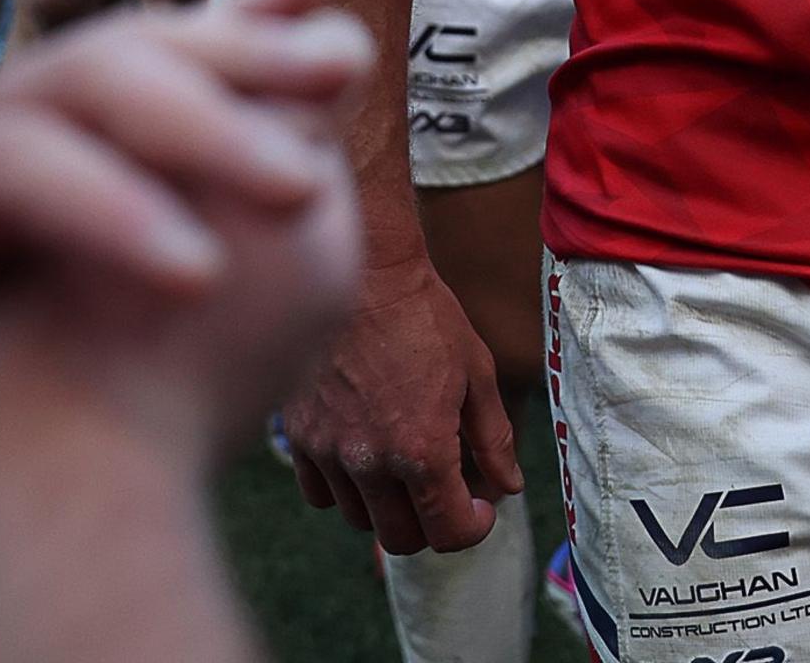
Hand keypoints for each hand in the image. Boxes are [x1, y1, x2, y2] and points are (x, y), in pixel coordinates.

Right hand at [282, 249, 519, 555]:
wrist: (363, 271)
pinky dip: (344, 488)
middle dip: (432, 523)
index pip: (448, 533)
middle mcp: (371, 461)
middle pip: (401, 538)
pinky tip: (363, 455)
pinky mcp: (299, 436)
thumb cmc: (426, 315)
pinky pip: (319, 493)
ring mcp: (329, 451)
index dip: (472, 527)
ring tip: (404, 466)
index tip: (478, 506)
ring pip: (359, 519)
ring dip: (387, 506)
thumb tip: (509, 486)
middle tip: (445, 491)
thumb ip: (494, 439)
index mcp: (423, 450)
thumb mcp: (477, 373)